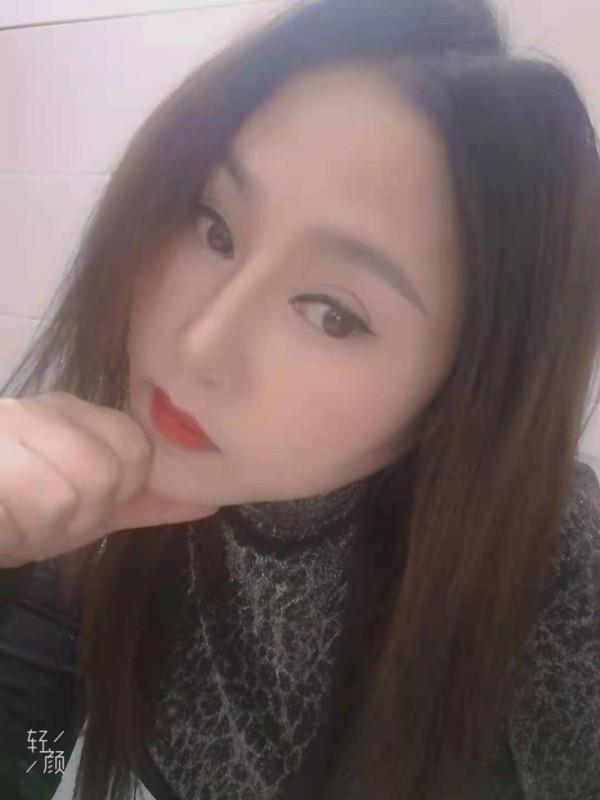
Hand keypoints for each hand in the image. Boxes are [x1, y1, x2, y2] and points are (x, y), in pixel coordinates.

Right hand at [0, 392, 219, 566]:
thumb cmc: (15, 518)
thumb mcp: (85, 512)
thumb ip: (142, 501)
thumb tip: (208, 498)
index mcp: (70, 416)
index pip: (137, 448)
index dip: (123, 491)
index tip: (86, 508)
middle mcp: (39, 410)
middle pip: (109, 473)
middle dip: (85, 515)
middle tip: (45, 520)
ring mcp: (6, 427)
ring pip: (73, 492)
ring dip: (44, 528)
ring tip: (17, 521)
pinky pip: (34, 503)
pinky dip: (19, 529)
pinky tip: (5, 523)